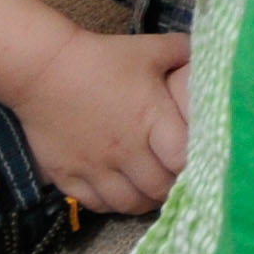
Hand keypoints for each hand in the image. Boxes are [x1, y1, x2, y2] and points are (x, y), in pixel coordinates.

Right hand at [7, 25, 193, 212]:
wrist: (43, 69)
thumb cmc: (102, 58)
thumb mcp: (149, 49)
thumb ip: (182, 52)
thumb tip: (210, 52)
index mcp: (150, 118)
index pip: (183, 159)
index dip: (196, 166)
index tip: (202, 164)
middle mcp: (125, 149)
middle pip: (157, 188)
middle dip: (173, 189)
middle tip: (178, 183)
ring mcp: (94, 166)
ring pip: (127, 203)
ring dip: (144, 202)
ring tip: (151, 192)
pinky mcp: (67, 175)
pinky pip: (94, 204)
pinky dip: (110, 204)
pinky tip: (118, 193)